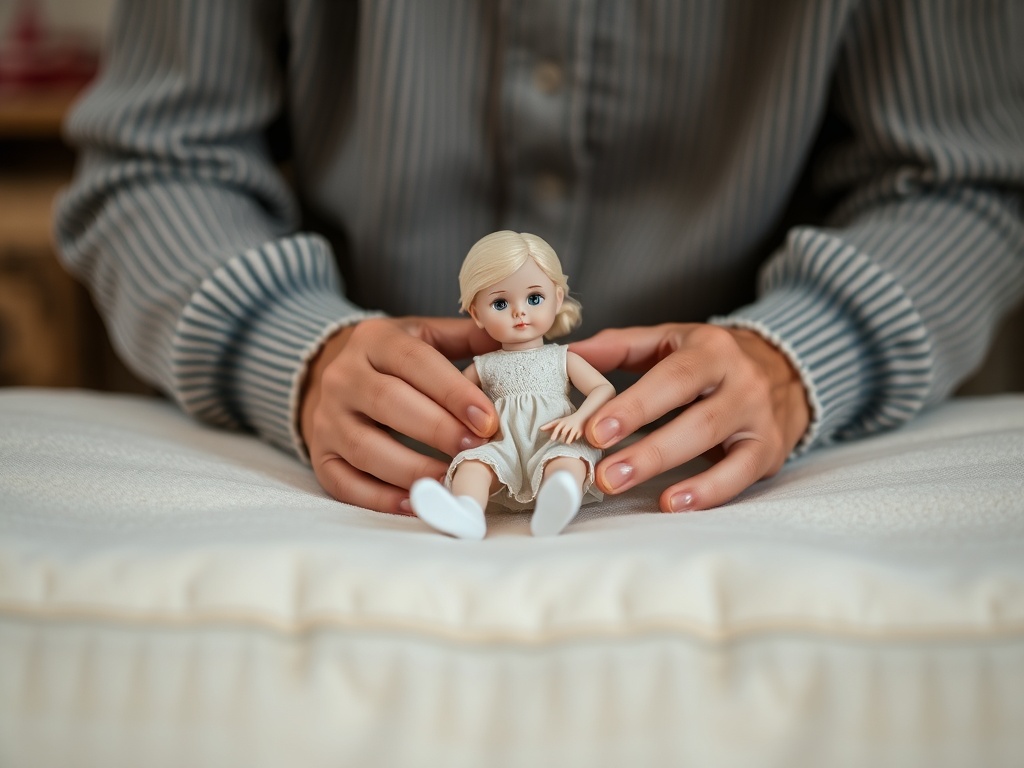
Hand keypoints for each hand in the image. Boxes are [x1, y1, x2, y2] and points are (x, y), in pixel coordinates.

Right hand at [300, 317, 498, 513]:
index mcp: (373, 340)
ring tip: (452, 479)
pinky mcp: (320, 456)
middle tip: (476, 449)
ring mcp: (327, 419)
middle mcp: (343, 377)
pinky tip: (417, 503)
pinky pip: (346, 483)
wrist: (325, 374)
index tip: (488, 419)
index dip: (453, 392)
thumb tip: (516, 343)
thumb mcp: (422, 335)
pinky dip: (381, 499)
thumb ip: (465, 338)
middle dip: (438, 430)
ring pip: (366, 448)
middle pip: (388, 403)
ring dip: (414, 469)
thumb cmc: (390, 359)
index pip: (414, 361)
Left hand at [540, 412, 586, 443]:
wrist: (581, 416)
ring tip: (566, 442)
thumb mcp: (559, 421)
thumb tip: (540, 429)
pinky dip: (573, 440)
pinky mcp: (580, 432)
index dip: (554, 433)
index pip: (557, 428)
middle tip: (560, 442)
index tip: (552, 439)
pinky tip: (573, 440)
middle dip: (561, 439)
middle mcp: (568, 424)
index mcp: (562, 422)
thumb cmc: (567, 420)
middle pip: (563, 433)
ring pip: (569, 438)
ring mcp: (575, 428)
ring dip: (567, 441)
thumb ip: (550, 425)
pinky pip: (575, 439)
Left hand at [571, 324, 809, 511]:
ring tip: (622, 486)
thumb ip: (619, 347)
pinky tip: (672, 503)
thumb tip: (569, 354)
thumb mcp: (671, 340)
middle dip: (647, 449)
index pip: (673, 378)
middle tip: (604, 472)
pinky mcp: (769, 450)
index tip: (595, 430)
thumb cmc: (710, 358)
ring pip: (713, 446)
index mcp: (711, 349)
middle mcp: (741, 381)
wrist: (786, 368)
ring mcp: (758, 418)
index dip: (635, 405)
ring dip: (665, 470)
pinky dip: (707, 492)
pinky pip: (740, 475)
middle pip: (695, 419)